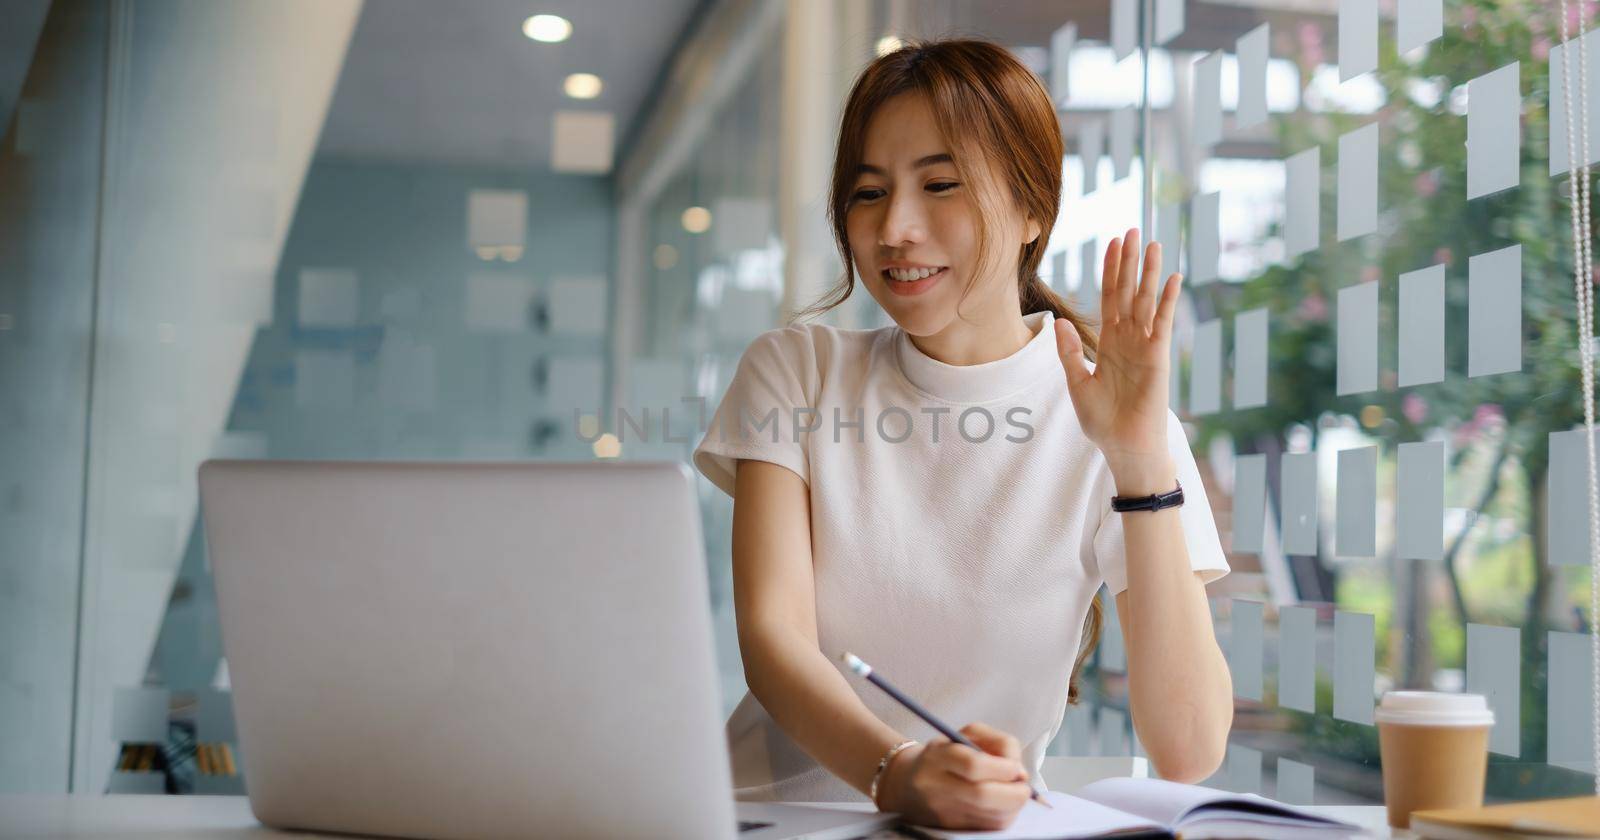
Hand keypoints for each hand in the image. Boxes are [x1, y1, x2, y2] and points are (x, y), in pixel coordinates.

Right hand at [876, 722, 1032, 829]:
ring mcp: (943, 813)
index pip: (973, 765)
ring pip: (991, 817)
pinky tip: (1002, 805)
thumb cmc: (943, 755)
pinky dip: (1005, 816)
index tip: (1015, 767)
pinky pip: (989, 828)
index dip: (1003, 767)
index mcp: (937, 757)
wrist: (906, 783)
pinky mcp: (952, 830)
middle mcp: (936, 787)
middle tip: (1023, 786)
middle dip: (1014, 792)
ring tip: (1012, 793)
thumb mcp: (963, 736)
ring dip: (1013, 806)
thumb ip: (997, 743)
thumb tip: (1020, 772)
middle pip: (983, 796)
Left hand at [1054, 228, 1181, 479]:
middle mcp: (1128, 339)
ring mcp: (1145, 346)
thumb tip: (1059, 322)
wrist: (1123, 446)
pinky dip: (1167, 301)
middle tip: (1131, 230)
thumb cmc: (1102, 421)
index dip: (1110, 271)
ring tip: (1153, 243)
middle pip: (1128, 292)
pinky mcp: (1157, 357)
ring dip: (1149, 273)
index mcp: (1109, 343)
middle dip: (1129, 262)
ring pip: (1146, 301)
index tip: (1111, 244)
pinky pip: (1162, 324)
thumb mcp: (1077, 383)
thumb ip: (1069, 353)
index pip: (1109, 298)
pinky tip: (1172, 278)